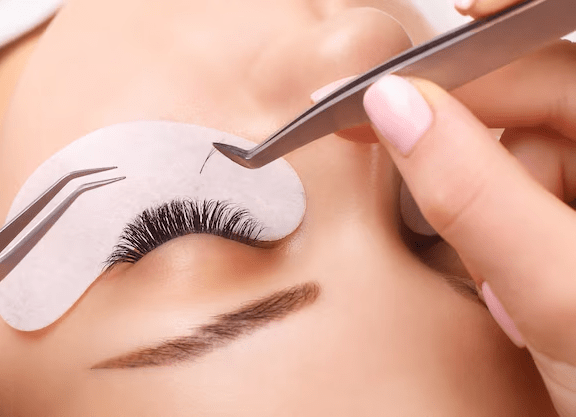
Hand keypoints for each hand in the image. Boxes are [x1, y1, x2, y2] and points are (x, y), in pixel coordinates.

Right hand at [358, 1, 575, 413]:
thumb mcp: (560, 290)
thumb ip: (474, 193)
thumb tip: (394, 108)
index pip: (561, 52)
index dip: (504, 24)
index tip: (447, 19)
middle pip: (538, 101)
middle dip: (474, 146)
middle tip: (399, 154)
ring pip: (524, 155)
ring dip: (487, 206)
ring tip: (500, 281)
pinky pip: (525, 195)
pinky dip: (501, 230)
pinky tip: (508, 282)